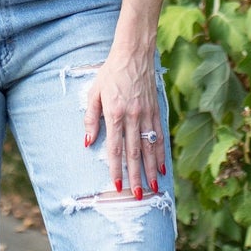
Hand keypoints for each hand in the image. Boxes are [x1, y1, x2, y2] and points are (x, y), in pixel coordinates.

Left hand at [82, 41, 163, 195]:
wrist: (134, 54)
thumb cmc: (111, 73)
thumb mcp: (94, 93)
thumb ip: (91, 118)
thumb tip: (88, 141)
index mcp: (115, 114)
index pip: (116, 148)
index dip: (116, 169)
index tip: (117, 186)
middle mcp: (132, 117)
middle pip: (134, 153)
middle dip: (136, 176)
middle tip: (139, 195)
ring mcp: (146, 114)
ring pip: (150, 147)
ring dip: (151, 169)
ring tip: (154, 187)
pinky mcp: (156, 110)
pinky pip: (159, 135)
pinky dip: (161, 153)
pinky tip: (162, 167)